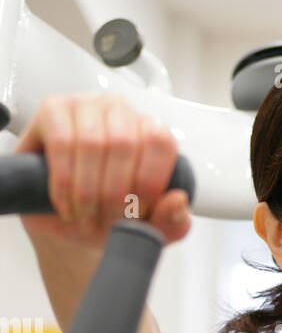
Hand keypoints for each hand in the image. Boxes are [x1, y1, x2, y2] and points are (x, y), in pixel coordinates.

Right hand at [12, 92, 192, 249]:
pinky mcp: (53, 110)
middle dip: (115, 193)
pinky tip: (66, 204)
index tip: (138, 213)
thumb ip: (171, 221)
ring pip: (92, 143)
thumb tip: (178, 199)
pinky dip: (64, 181)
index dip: (150, 181)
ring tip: (86, 218)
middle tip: (107, 222)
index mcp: (150, 130)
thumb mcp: (145, 228)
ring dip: (88, 190)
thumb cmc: (107, 215)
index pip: (160, 142)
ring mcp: (86, 105)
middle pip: (125, 143)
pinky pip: (61, 142)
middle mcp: (120, 110)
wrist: (63, 221)